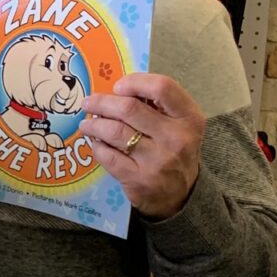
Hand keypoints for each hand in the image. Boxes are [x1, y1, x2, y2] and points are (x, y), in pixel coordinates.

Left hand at [80, 72, 205, 220]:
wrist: (180, 195)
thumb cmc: (173, 150)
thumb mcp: (178, 125)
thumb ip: (156, 105)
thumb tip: (116, 90)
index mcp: (189, 118)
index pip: (162, 87)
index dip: (135, 82)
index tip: (118, 87)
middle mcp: (177, 138)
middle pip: (129, 108)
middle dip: (102, 102)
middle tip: (89, 102)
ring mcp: (158, 160)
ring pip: (114, 131)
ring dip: (93, 124)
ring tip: (86, 123)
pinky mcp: (138, 179)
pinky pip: (107, 154)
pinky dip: (96, 145)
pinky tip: (95, 142)